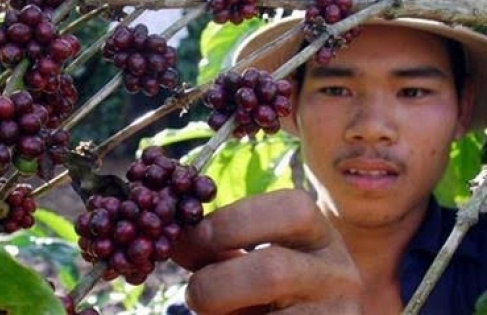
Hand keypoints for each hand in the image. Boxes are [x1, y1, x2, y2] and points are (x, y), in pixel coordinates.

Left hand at [171, 189, 363, 313]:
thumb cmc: (271, 290)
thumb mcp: (256, 259)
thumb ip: (224, 246)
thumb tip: (175, 237)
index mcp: (320, 235)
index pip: (293, 209)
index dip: (234, 220)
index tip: (192, 236)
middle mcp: (338, 273)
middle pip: (275, 270)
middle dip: (218, 279)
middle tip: (193, 289)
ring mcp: (337, 314)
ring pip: (271, 312)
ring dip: (222, 310)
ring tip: (208, 309)